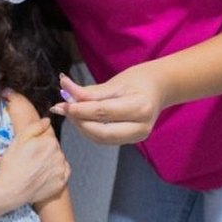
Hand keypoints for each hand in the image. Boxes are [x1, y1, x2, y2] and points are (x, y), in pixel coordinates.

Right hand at [0, 117, 69, 203]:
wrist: (11, 190)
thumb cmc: (13, 164)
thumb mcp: (19, 139)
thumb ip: (36, 126)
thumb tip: (47, 120)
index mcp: (50, 141)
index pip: (48, 135)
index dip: (38, 141)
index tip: (30, 149)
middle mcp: (59, 154)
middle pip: (54, 147)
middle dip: (45, 151)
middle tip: (30, 160)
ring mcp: (61, 169)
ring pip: (58, 160)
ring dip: (51, 161)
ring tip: (35, 169)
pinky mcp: (61, 182)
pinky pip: (62, 173)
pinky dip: (55, 173)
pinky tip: (43, 176)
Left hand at [50, 68, 165, 144]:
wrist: (159, 88)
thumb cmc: (138, 80)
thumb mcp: (115, 82)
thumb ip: (89, 91)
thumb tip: (64, 89)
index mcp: (140, 107)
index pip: (103, 112)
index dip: (80, 109)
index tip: (62, 102)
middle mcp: (141, 127)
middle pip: (102, 132)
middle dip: (79, 122)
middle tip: (63, 108)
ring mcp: (137, 137)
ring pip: (101, 139)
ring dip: (82, 127)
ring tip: (69, 112)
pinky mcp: (131, 140)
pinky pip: (105, 139)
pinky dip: (90, 130)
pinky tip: (80, 118)